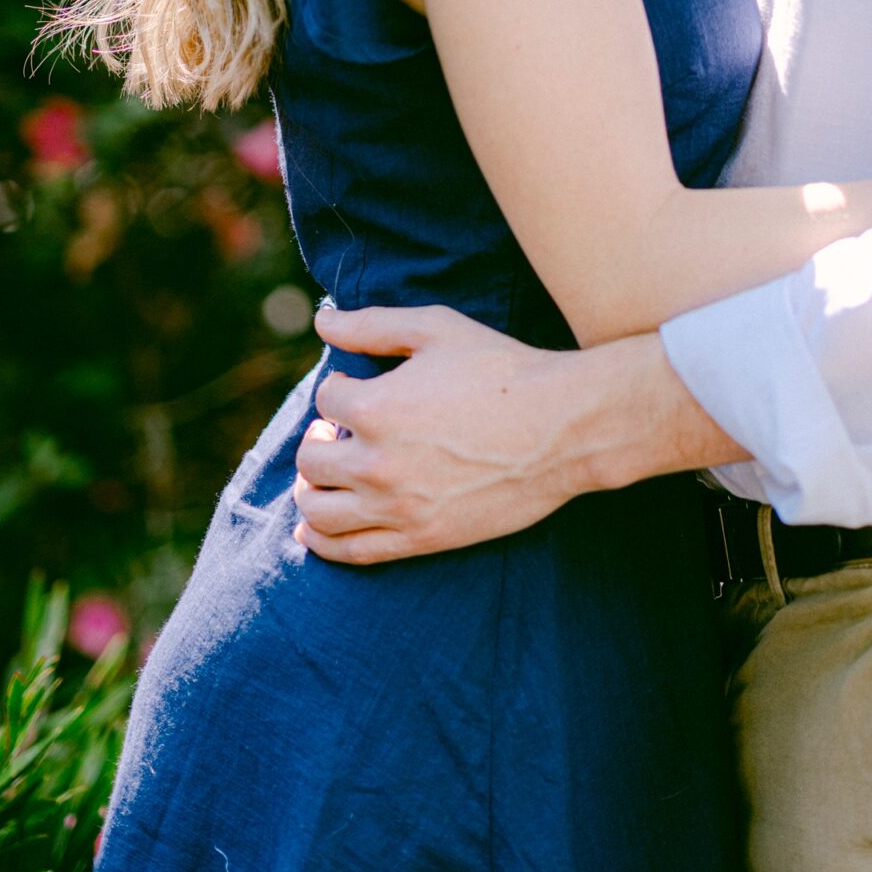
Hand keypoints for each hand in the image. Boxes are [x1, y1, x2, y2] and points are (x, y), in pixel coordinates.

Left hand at [293, 305, 582, 562]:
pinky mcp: (420, 538)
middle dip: (318, 440)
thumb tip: (320, 320)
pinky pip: (350, 551)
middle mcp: (377, 463)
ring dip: (309, 490)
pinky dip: (321, 541)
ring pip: (320, 511)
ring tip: (323, 475)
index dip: (340, 388)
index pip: (326, 400)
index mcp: (377, 408)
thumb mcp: (437, 330)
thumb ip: (372, 325)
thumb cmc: (502, 369)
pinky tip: (313, 528)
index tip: (359, 386)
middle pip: (312, 459)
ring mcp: (397, 507)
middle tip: (336, 432)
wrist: (562, 428)